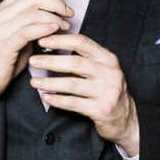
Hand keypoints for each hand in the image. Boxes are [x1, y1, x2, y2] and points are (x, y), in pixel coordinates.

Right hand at [0, 0, 71, 114]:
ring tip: (64, 26)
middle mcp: (1, 15)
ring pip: (33, 12)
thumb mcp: (18, 35)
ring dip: (54, 17)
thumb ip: (32, 23)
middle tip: (68, 13)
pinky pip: (28, 31)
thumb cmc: (2, 59)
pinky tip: (54, 30)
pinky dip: (44, 28)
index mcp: (3, 9)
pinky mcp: (4, 45)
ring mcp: (1, 29)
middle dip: (56, 3)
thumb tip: (54, 17)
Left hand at [27, 33, 139, 153]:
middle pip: (75, 63)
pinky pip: (74, 103)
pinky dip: (57, 100)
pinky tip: (46, 97)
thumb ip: (84, 58)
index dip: (60, 40)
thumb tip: (53, 47)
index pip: (82, 43)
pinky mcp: (101, 109)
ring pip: (72, 84)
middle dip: (51, 61)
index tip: (42, 40)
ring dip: (50, 82)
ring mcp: (107, 92)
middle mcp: (109, 73)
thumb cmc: (107, 91)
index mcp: (108, 59)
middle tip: (34, 61)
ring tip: (35, 82)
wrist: (125, 118)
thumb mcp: (102, 70)